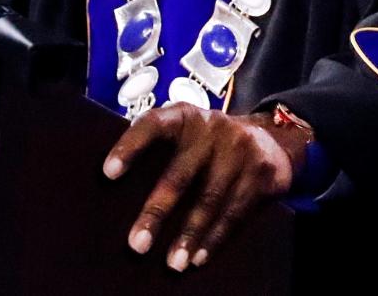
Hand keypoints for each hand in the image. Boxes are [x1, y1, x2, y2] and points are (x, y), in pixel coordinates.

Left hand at [102, 104, 312, 271]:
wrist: (269, 139)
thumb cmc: (210, 142)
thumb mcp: (187, 134)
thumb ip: (162, 149)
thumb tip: (119, 188)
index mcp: (184, 116)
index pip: (152, 124)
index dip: (130, 146)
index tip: (108, 173)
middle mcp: (211, 128)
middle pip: (180, 173)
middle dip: (157, 211)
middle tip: (137, 244)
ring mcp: (238, 149)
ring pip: (209, 199)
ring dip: (189, 235)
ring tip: (172, 262)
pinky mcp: (259, 172)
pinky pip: (234, 211)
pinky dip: (215, 238)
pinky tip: (198, 256)